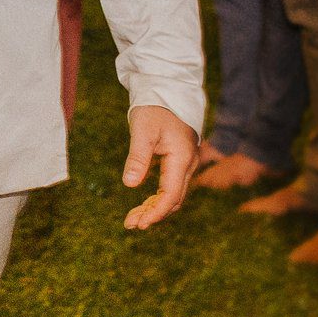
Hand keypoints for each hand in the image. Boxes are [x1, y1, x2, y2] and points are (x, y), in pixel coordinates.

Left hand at [121, 104, 198, 229]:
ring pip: (173, 195)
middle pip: (174, 200)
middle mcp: (187, 164)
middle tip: (130, 225)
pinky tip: (142, 206)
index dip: (156, 213)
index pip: (171, 195)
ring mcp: (185, 164)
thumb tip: (130, 184)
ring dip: (154, 209)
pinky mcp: (179, 162)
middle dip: (153, 215)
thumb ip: (138, 157)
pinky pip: (171, 187)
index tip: (139, 224)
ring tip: (132, 219)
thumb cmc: (154, 108)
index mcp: (181, 158)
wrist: (167, 91)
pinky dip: (157, 199)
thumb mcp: (142, 130)